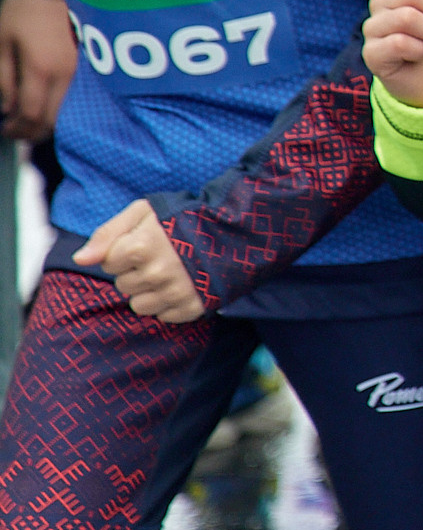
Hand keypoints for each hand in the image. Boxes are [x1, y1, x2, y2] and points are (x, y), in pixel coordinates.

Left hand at [0, 0, 75, 140]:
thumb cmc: (25, 7)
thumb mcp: (1, 41)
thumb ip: (3, 78)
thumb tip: (7, 106)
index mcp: (42, 69)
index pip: (31, 114)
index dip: (17, 129)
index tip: (5, 130)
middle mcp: (67, 75)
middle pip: (54, 121)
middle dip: (34, 132)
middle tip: (18, 130)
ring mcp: (84, 72)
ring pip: (70, 113)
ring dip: (50, 123)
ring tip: (33, 119)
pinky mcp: (92, 66)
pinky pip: (79, 99)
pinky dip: (64, 109)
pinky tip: (52, 104)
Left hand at [75, 199, 203, 322]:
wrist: (235, 230)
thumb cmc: (182, 218)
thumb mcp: (142, 212)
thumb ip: (107, 233)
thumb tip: (80, 259)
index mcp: (141, 247)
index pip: (108, 263)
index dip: (122, 252)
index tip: (143, 243)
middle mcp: (157, 274)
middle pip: (123, 286)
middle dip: (135, 272)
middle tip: (159, 257)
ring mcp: (175, 293)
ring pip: (139, 306)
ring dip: (148, 292)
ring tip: (168, 273)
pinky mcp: (192, 308)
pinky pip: (163, 316)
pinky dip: (168, 304)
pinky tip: (181, 286)